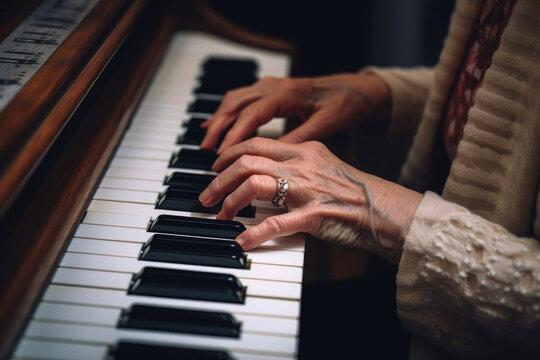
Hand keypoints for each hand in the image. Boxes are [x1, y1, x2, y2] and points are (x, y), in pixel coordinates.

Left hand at [199, 138, 421, 263]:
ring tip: (219, 214)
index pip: (256, 144)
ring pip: (254, 185)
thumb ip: (296, 165)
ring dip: (229, 200)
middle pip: (247, 162)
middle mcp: (302, 165)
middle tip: (207, 196)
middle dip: (219, 179)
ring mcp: (307, 189)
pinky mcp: (313, 215)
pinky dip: (253, 233)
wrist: (384, 209)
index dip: (229, 155)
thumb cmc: (355, 192)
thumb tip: (267, 172)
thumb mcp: (324, 166)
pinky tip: (241, 240)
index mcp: (304, 150)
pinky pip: (275, 223)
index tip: (216, 167)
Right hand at [200, 72, 390, 153]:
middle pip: (236, 104)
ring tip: (206, 141)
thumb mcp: (326, 125)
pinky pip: (241, 98)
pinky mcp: (271, 89)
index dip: (234, 135)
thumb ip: (299, 138)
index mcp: (287, 94)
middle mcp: (274, 86)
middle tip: (205, 150)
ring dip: (219, 119)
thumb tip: (273, 156)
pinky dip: (227, 111)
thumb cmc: (345, 104)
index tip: (222, 154)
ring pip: (235, 99)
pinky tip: (218, 123)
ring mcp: (271, 85)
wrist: (357, 88)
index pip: (251, 114)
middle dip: (218, 127)